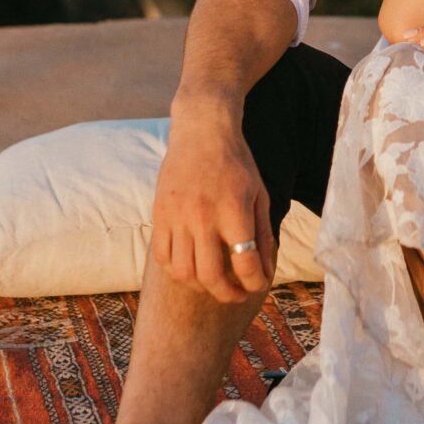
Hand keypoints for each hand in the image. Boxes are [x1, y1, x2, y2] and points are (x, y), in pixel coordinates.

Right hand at [150, 95, 275, 303]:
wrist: (201, 130)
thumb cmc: (236, 163)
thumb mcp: (259, 195)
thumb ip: (262, 234)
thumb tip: (264, 271)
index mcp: (234, 210)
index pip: (246, 263)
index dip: (255, 282)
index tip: (258, 283)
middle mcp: (203, 215)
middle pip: (211, 276)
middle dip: (228, 294)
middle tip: (237, 293)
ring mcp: (177, 215)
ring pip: (183, 272)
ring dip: (201, 285)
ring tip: (213, 280)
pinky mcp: (160, 213)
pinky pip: (162, 256)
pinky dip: (176, 269)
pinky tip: (191, 264)